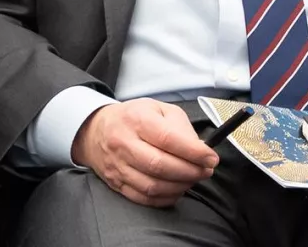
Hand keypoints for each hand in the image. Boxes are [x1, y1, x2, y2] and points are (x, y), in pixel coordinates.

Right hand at [72, 99, 218, 207]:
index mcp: (136, 119)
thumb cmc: (133, 118)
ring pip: (153, 185)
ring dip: (180, 186)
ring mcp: (117, 165)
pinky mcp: (116, 182)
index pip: (168, 138)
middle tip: (205, 171)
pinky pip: (144, 198)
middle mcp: (123, 142)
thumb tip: (199, 150)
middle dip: (190, 172)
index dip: (194, 152)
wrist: (96, 129)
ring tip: (191, 179)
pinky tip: (175, 188)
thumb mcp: (158, 109)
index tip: (211, 158)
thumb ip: (181, 126)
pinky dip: (165, 198)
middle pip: (160, 165)